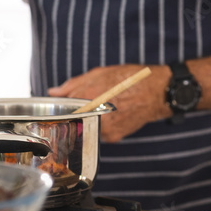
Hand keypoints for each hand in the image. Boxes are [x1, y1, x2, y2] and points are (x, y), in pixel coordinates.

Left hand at [49, 64, 170, 141]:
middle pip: (71, 118)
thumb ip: (73, 84)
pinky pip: (98, 133)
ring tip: (102, 108)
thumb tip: (53, 91)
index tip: (62, 104)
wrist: (157, 93)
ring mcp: (102, 128)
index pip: (60, 107)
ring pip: (85, 126)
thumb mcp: (100, 73)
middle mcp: (93, 115)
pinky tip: (111, 115)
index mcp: (87, 96)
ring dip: (89, 119)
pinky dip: (101, 125)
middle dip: (75, 112)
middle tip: (87, 104)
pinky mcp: (111, 137)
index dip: (60, 105)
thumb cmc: (131, 79)